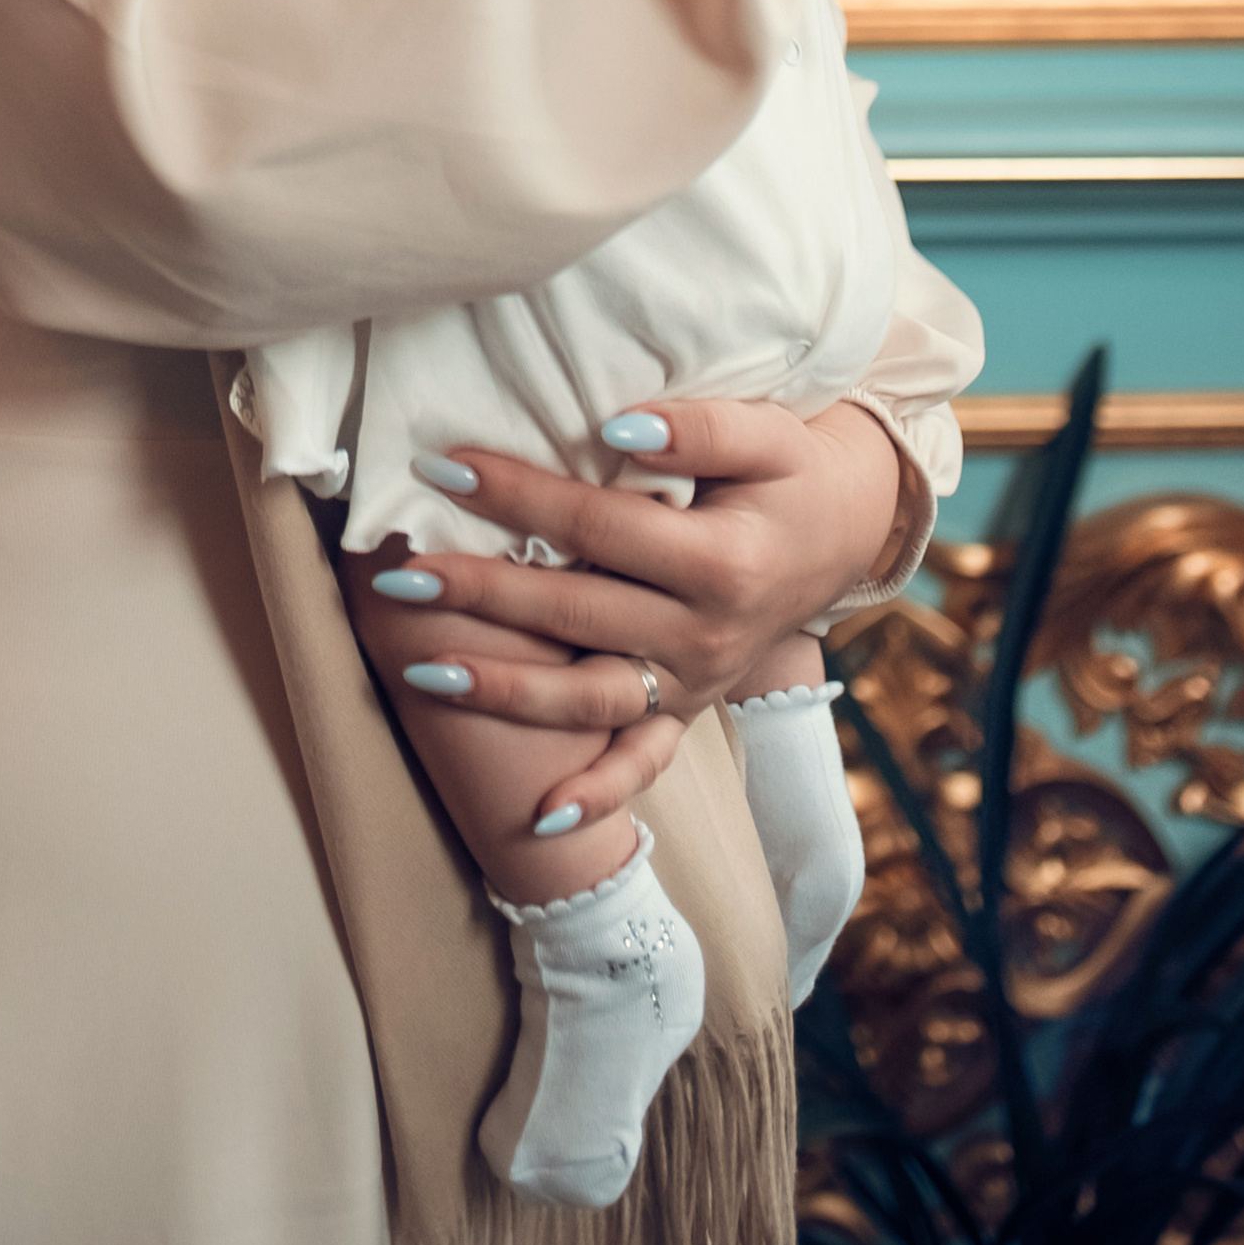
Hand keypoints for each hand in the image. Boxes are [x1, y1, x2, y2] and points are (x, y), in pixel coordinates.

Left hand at [352, 397, 901, 828]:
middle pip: (574, 615)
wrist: (845, 533)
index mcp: (720, 564)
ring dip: (504, 691)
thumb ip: (695, 429)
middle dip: (481, 595)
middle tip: (398, 573)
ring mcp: (696, 683)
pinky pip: (644, 761)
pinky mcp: (691, 708)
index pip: (595, 527)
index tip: (442, 468)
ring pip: (590, 698)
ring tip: (421, 669)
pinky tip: (539, 815)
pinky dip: (597, 793)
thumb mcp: (766, 433)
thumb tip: (613, 431)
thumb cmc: (790, 471)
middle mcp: (705, 636)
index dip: (516, 495)